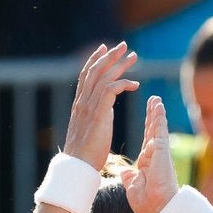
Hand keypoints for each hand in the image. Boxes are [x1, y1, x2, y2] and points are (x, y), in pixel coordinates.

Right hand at [63, 42, 138, 170]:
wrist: (78, 166)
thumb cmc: (85, 155)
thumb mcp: (89, 130)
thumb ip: (95, 117)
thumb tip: (103, 113)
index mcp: (79, 105)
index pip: (85, 75)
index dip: (94, 60)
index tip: (104, 48)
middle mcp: (83, 102)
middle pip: (96, 71)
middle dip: (110, 56)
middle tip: (123, 46)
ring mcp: (89, 107)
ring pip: (104, 77)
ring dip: (120, 65)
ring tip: (134, 57)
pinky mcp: (99, 114)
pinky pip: (111, 90)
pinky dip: (123, 83)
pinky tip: (135, 84)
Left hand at [121, 95, 177, 212]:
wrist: (158, 208)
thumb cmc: (149, 203)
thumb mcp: (133, 188)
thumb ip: (130, 178)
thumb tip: (125, 173)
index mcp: (147, 163)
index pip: (147, 140)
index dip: (147, 126)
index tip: (148, 115)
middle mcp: (154, 155)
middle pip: (153, 130)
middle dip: (152, 115)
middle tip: (153, 100)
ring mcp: (159, 152)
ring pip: (157, 128)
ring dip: (156, 112)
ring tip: (156, 99)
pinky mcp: (161, 151)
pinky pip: (159, 130)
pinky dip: (158, 117)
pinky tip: (158, 105)